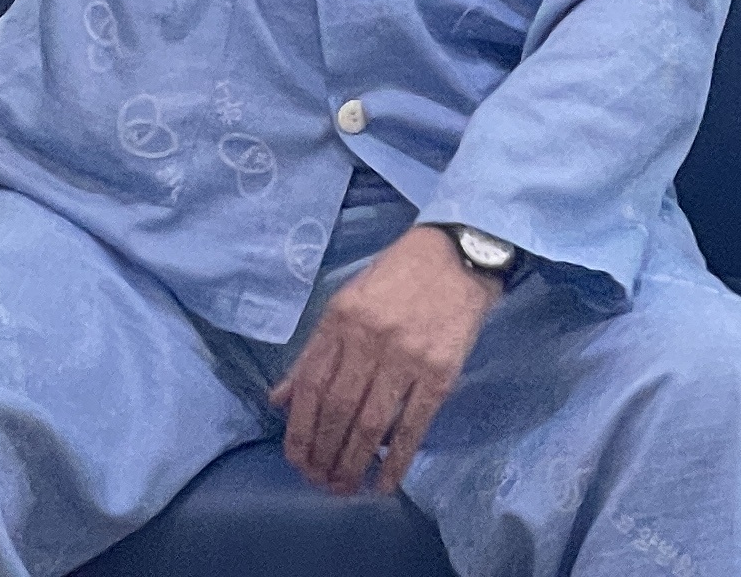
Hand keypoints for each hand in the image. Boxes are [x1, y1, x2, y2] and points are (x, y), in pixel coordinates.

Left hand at [269, 222, 500, 494]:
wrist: (461, 252)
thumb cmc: (399, 276)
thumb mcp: (347, 301)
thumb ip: (314, 351)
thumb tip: (279, 400)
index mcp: (342, 320)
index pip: (311, 388)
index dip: (300, 432)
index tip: (297, 462)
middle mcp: (370, 339)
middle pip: (338, 411)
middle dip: (324, 455)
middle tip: (321, 483)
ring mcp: (408, 355)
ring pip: (370, 424)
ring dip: (354, 463)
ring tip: (346, 487)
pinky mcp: (442, 369)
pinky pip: (415, 423)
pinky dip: (399, 458)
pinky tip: (387, 481)